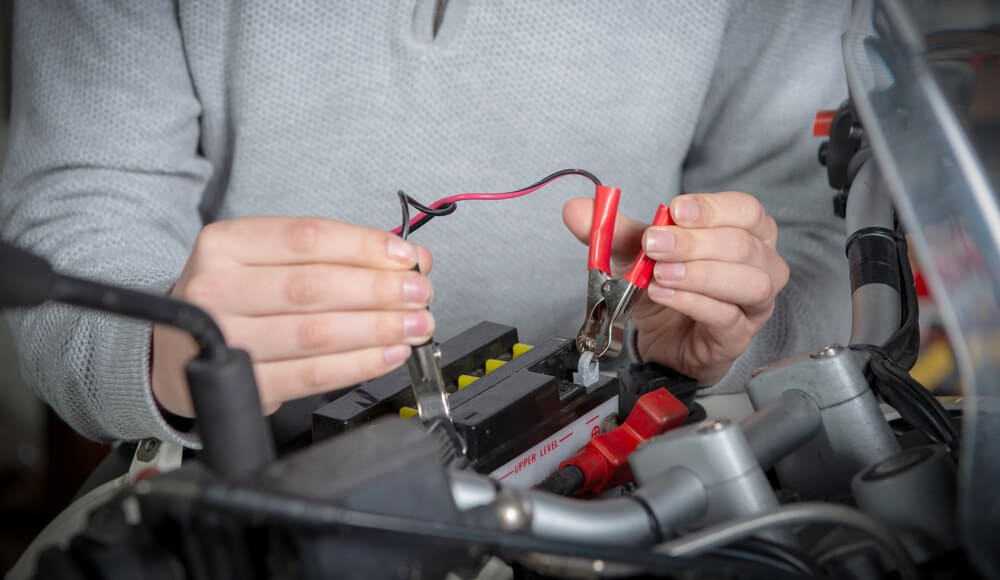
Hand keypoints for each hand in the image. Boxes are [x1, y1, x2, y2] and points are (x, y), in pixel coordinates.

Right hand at [152, 217, 434, 416]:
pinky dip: (358, 365)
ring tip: (415, 325)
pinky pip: (311, 375)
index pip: (308, 238)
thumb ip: (333, 255)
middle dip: (381, 291)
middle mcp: (217, 289)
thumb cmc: (235, 297)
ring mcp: (226, 340)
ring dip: (378, 330)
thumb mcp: (267, 260)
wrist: (176, 351)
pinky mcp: (242, 384)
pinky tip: (388, 355)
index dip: (365, 247)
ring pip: (317, 333)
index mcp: (225, 244)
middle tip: (421, 294)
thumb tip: (407, 260)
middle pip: (315, 287)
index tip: (408, 257)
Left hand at [563, 192, 788, 384]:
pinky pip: (727, 318)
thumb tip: (576, 208)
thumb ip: (611, 230)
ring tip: (659, 274)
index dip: (713, 208)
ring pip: (747, 282)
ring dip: (698, 274)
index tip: (675, 210)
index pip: (746, 211)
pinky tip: (663, 294)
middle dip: (693, 243)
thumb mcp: (637, 253)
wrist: (663, 340)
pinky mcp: (737, 337)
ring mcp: (753, 305)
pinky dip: (692, 303)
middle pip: (743, 245)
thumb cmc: (667, 288)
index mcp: (746, 233)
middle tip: (653, 245)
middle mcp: (760, 266)